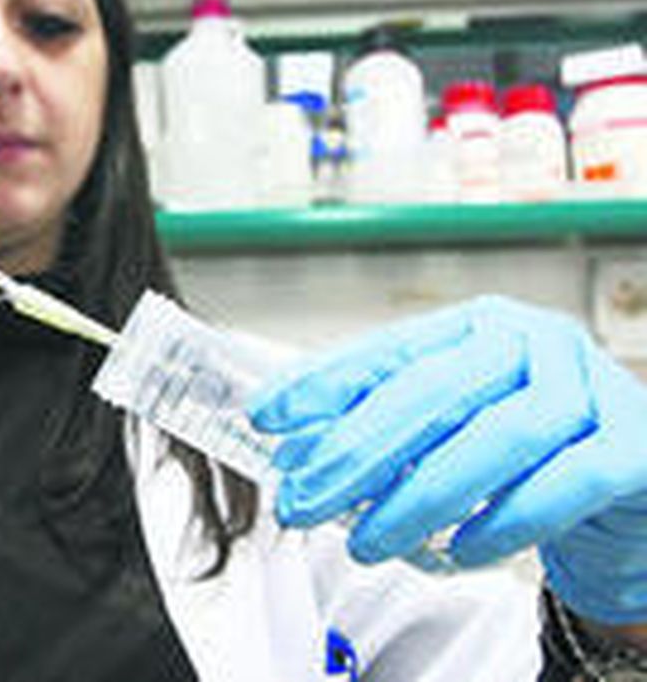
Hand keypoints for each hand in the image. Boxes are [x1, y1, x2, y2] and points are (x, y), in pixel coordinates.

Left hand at [247, 296, 646, 624]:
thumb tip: (293, 450)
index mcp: (479, 327)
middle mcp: (535, 344)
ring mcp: (591, 389)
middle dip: (356, 453)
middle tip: (303, 500)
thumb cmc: (532, 454)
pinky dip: (508, 519)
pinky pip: (568, 481)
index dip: (323, 385)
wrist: (634, 493)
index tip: (266, 417)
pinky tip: (462, 549)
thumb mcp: (451, 430)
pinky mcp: (635, 448)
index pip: (389, 352)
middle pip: (434, 391)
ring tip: (368, 540)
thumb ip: (381, 433)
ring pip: (498, 437)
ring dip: (421, 496)